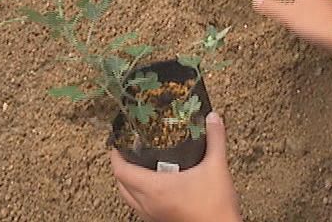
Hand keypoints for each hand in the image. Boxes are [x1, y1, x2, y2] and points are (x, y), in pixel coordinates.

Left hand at [109, 112, 243, 221]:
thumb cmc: (215, 208)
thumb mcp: (216, 167)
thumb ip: (214, 139)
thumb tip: (212, 119)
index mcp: (155, 189)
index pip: (121, 171)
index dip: (116, 155)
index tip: (118, 143)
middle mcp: (149, 204)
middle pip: (121, 185)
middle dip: (121, 167)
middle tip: (127, 152)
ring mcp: (153, 216)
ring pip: (129, 199)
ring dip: (129, 183)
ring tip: (139, 168)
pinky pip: (140, 207)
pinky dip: (140, 196)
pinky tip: (156, 188)